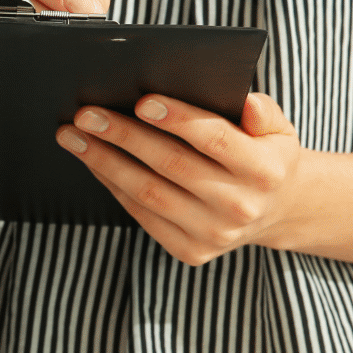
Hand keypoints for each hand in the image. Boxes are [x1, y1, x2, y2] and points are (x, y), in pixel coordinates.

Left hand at [57, 93, 303, 264]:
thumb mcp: (278, 129)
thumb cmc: (265, 156)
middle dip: (123, 136)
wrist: (277, 211)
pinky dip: (113, 186)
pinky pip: (142, 215)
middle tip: (86, 114)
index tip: (142, 100)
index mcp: (263, 170)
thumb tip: (245, 102)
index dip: (177, 120)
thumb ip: (262, 111)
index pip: (214, 139)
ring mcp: (214, 234)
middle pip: (171, 165)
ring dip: (104, 162)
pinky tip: (93, 163)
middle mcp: (239, 206)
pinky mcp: (191, 251)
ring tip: (74, 137)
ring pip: (148, 193)